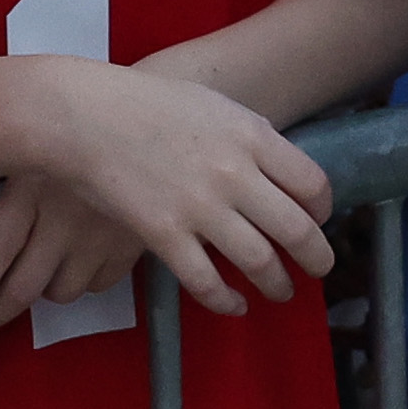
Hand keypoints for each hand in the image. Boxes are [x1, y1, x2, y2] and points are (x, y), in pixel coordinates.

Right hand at [0, 57, 337, 329]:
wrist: (84, 116)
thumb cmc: (146, 102)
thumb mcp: (214, 105)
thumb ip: (249, 137)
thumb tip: (276, 170)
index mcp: (252, 136)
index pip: (312, 183)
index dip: (323, 210)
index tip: (319, 220)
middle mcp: (235, 174)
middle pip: (297, 229)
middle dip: (316, 257)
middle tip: (320, 269)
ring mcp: (200, 207)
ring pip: (259, 261)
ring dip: (277, 284)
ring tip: (281, 292)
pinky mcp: (164, 235)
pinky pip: (206, 281)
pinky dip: (226, 301)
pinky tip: (234, 306)